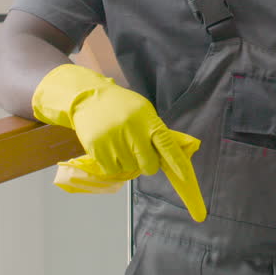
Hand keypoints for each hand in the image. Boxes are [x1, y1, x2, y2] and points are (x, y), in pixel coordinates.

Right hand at [32, 64, 206, 221]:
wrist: (89, 97)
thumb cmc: (122, 107)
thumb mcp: (144, 112)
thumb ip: (156, 132)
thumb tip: (173, 155)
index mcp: (148, 121)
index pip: (167, 145)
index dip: (177, 162)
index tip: (186, 177)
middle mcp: (133, 132)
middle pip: (148, 165)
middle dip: (147, 165)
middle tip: (139, 152)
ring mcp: (115, 141)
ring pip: (129, 169)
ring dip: (127, 162)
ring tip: (119, 142)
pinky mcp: (98, 149)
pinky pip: (112, 171)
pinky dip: (112, 164)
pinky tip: (108, 147)